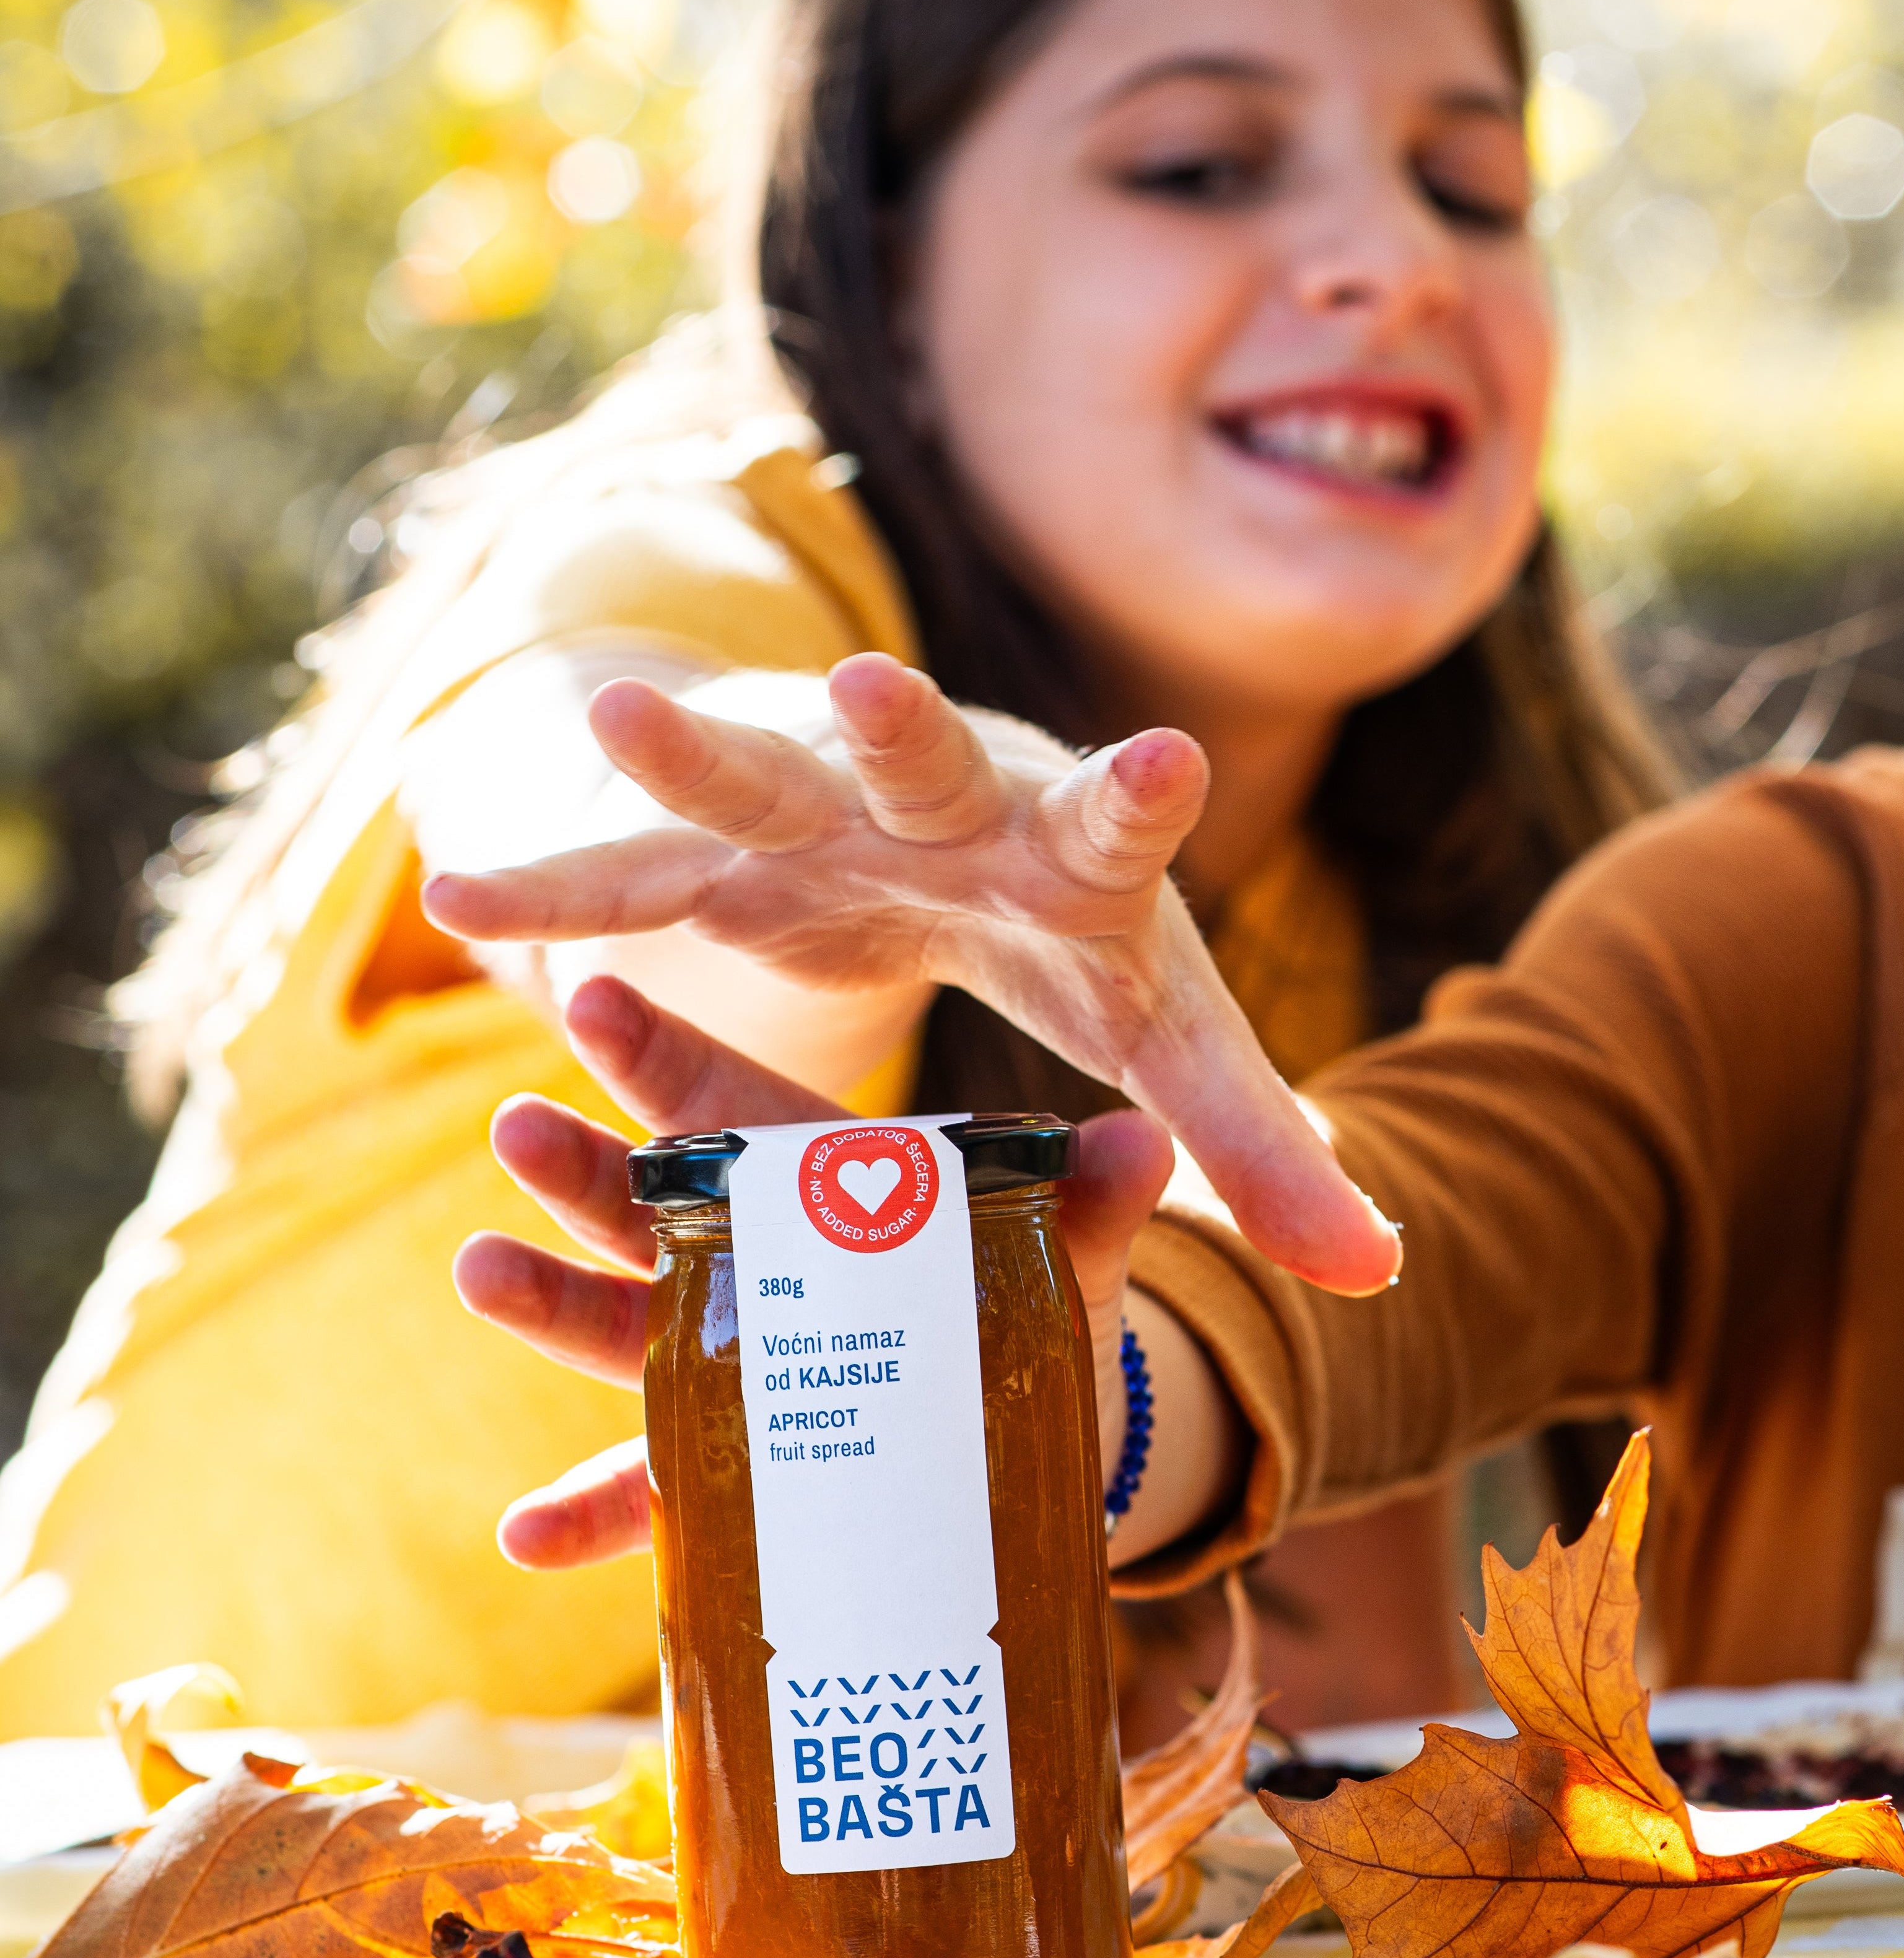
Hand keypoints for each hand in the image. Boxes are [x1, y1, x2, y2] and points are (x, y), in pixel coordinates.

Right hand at [422, 654, 1398, 1295]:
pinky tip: (463, 898)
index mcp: (1070, 855)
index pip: (1115, 827)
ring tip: (614, 716)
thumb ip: (1259, 1147)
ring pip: (755, 775)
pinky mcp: (731, 848)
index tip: (1176, 761)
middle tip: (875, 681)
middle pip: (925, 765)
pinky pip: (635, 869)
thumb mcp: (1167, 1041)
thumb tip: (1386, 1276)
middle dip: (895, 730)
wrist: (957, 848)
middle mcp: (950, 807)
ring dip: (690, 752)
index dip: (1141, 800)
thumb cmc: (1080, 941)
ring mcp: (827, 813)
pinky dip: (562, 885)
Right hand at [456, 975, 1175, 1568]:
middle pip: (642, 1208)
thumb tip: (1142, 1145)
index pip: (716, 1103)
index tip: (591, 992)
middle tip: (517, 1127)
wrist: (1034, 1440)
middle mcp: (746, 1267)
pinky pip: (644, 1498)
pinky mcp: (726, 1481)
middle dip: (579, 1168)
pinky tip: (522, 1536)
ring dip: (547, 1305)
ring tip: (479, 1271)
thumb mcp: (1065, 1251)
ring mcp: (724, 1371)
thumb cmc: (1032, 1310)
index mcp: (813, 1188)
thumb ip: (1088, 1202)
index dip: (653, 1051)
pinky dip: (584, 1517)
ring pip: (618, 1331)